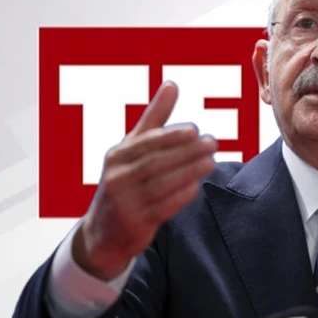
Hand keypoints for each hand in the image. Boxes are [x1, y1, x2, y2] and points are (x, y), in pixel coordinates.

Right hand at [71, 81, 216, 279]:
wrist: (104, 232)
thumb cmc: (126, 181)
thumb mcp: (133, 149)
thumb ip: (154, 119)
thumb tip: (173, 84)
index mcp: (117, 156)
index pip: (146, 143)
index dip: (171, 136)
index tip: (196, 130)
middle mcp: (117, 177)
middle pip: (155, 162)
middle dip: (186, 152)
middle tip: (212, 143)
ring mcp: (124, 202)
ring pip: (160, 184)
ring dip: (188, 172)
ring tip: (211, 161)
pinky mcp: (134, 223)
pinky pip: (161, 207)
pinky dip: (179, 196)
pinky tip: (197, 186)